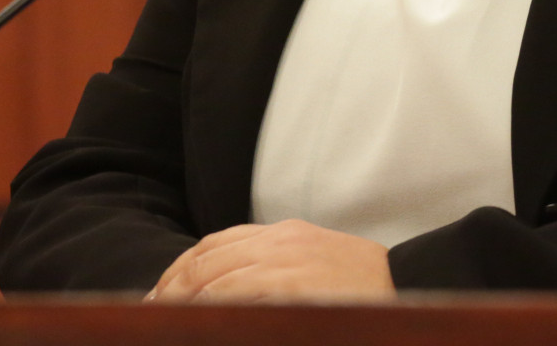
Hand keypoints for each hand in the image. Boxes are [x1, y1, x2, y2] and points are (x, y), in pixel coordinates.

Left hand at [146, 219, 395, 303]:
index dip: (179, 271)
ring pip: (217, 279)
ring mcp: (288, 263)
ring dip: (184, 303)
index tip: (157, 296)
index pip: (213, 245)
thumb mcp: (314, 262)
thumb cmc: (361, 286)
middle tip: (147, 316)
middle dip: (171, 289)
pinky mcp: (295, 286)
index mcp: (283, 234)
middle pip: (207, 260)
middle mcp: (280, 241)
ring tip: (164, 323)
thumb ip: (275, 268)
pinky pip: (241, 295)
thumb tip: (227, 290)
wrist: (409, 284)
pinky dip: (215, 308)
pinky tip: (199, 323)